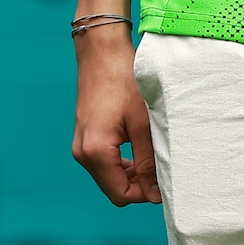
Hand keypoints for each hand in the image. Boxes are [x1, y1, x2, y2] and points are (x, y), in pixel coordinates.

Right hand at [71, 25, 161, 205]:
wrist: (101, 50)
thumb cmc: (122, 80)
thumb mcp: (142, 123)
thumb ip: (147, 162)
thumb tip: (154, 193)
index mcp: (95, 150)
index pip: (121, 194)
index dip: (145, 194)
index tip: (163, 181)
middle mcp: (82, 151)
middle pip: (113, 187)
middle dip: (138, 184)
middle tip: (160, 167)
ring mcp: (80, 143)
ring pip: (108, 175)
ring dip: (129, 173)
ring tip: (150, 156)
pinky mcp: (83, 134)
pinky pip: (102, 161)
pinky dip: (120, 162)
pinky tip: (136, 149)